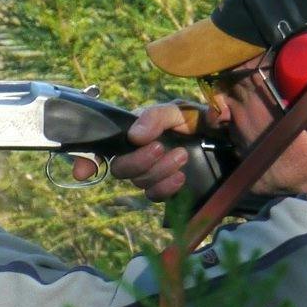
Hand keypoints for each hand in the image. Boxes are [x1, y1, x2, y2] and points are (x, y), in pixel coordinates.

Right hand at [74, 102, 198, 202]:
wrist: (224, 138)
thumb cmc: (197, 119)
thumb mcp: (178, 110)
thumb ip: (156, 117)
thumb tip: (134, 136)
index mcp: (133, 132)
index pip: (101, 146)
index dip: (86, 160)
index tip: (83, 172)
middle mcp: (136, 154)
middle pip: (120, 169)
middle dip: (138, 161)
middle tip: (161, 148)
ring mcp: (150, 173)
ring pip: (138, 182)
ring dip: (158, 171)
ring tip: (181, 156)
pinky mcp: (165, 188)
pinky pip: (154, 195)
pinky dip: (165, 188)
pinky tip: (180, 178)